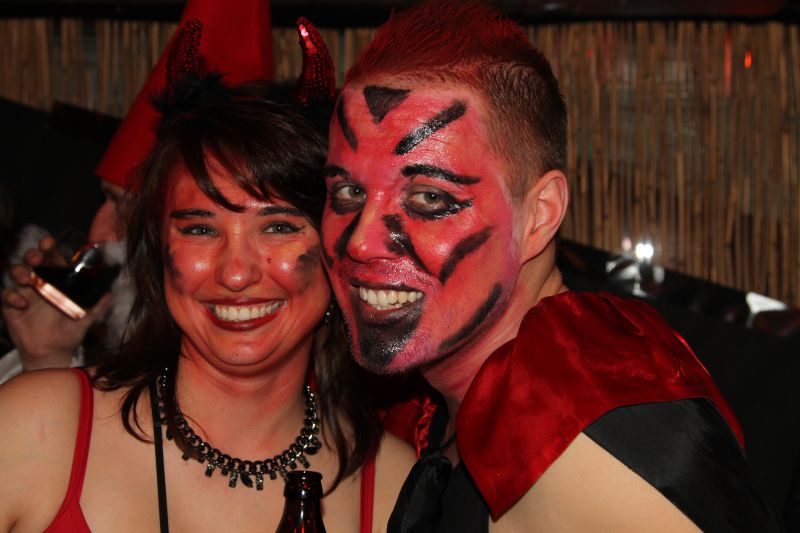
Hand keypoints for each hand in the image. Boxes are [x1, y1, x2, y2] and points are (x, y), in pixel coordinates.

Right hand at [1, 236, 111, 370]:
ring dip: (20, 271)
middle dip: (32, 254)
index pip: (52, 258)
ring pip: (16, 272)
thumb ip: (97, 305)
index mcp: (58, 281)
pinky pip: (6, 295)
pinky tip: (22, 304)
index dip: (49, 248)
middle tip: (36, 257)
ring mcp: (24, 293)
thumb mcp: (86, 318)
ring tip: (28, 280)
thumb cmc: (70, 332)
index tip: (49, 242)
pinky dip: (11, 296)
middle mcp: (40, 283)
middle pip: (32, 261)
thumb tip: (111, 292)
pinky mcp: (11, 307)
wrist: (52, 353)